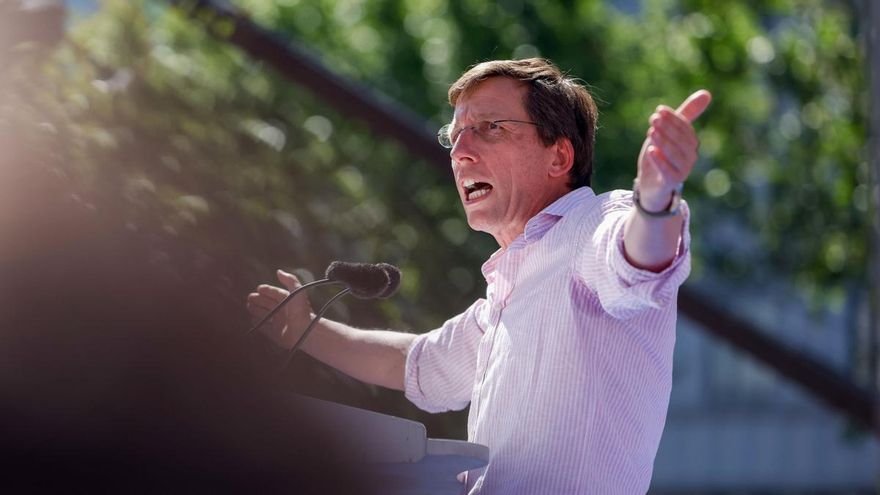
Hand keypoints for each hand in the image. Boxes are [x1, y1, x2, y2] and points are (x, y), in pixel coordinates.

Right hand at [246, 269, 313, 348]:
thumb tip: (278, 271)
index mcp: (288, 301)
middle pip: (268, 304)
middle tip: (250, 297)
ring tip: (249, 306)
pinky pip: (264, 327)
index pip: (275, 293)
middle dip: (259, 300)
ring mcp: (279, 322)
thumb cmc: (301, 311)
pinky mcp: (275, 334)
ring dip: (256, 310)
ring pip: (264, 314)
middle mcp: (283, 311)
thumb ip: (289, 280)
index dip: (267, 290)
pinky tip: (253, 319)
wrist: (305, 332)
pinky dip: (258, 323)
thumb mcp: (297, 291)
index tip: (259, 288)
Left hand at [636, 90, 711, 211]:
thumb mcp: (669, 133)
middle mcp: (690, 157)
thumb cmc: (661, 155)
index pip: (685, 128)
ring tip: (651, 131)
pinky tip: (650, 150)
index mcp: (691, 143)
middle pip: (681, 141)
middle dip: (668, 128)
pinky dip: (659, 161)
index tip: (659, 109)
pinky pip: (668, 171)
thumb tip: (707, 93)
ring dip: (663, 142)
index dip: (673, 118)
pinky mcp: (672, 182)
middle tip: (653, 118)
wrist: (651, 184)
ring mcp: (683, 171)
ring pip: (675, 155)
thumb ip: (685, 115)